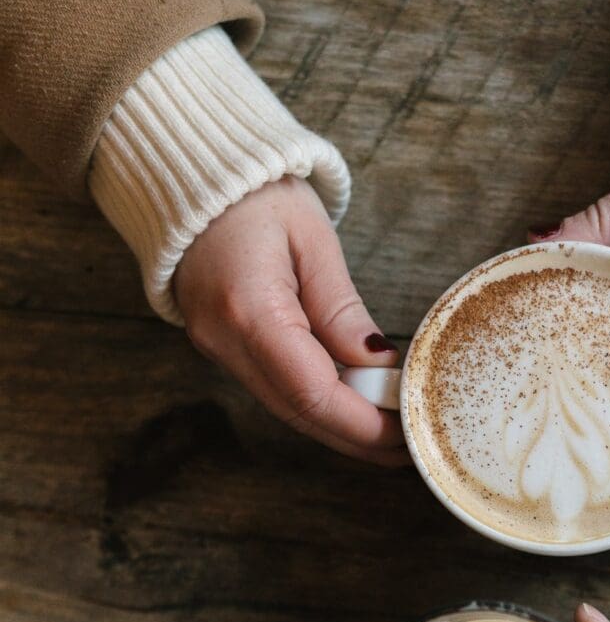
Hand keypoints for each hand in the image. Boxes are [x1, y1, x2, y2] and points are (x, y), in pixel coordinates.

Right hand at [175, 177, 408, 464]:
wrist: (188, 175)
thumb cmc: (254, 195)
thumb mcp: (312, 240)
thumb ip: (342, 311)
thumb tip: (378, 365)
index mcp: (248, 311)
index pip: (313, 392)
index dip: (363, 423)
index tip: (406, 433)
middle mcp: (224, 341)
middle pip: (299, 413)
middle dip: (357, 437)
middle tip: (410, 446)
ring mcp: (217, 347)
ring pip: (287, 408)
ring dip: (341, 425)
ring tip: (392, 431)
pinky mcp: (222, 346)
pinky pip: (275, 388)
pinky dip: (318, 403)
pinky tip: (355, 404)